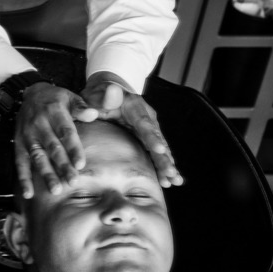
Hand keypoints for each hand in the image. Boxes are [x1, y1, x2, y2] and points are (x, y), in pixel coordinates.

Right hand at [13, 82, 98, 197]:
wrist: (30, 94)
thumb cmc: (55, 99)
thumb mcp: (69, 97)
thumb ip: (81, 107)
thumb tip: (93, 114)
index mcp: (54, 112)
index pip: (65, 132)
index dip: (73, 148)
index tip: (81, 164)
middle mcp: (39, 124)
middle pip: (52, 148)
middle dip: (62, 166)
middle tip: (72, 181)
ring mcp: (27, 135)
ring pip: (37, 157)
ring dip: (46, 174)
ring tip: (56, 189)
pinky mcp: (19, 144)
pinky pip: (20, 162)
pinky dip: (23, 178)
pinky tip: (29, 193)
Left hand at [81, 71, 182, 186]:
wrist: (106, 94)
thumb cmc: (98, 96)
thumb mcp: (97, 93)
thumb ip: (103, 96)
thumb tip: (111, 90)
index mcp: (135, 106)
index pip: (144, 123)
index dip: (152, 137)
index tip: (160, 150)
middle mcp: (147, 117)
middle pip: (157, 139)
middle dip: (164, 157)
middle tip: (171, 173)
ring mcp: (149, 129)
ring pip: (161, 149)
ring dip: (167, 165)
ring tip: (175, 181)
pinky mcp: (148, 138)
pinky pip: (157, 153)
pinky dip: (163, 166)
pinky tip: (169, 180)